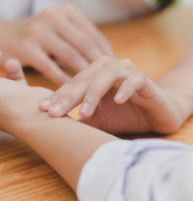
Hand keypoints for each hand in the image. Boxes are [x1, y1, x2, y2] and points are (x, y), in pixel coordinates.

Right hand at [0, 4, 113, 85]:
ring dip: (84, 75)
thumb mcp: (56, 27)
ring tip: (95, 90)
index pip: (93, 34)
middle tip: (110, 84)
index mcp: (65, 11)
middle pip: (85, 44)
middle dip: (100, 66)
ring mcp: (38, 31)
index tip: (116, 71)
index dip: (107, 54)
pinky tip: (71, 92)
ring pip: (70, 56)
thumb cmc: (34, 36)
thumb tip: (108, 59)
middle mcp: (53, 16)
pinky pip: (51, 67)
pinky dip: (63, 81)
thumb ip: (77, 37)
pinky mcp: (26, 47)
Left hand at [39, 56, 186, 133]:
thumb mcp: (97, 120)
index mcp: (93, 74)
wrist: (157, 114)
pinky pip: (133, 80)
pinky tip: (116, 101)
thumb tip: (51, 132)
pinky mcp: (145, 79)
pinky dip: (125, 89)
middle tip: (55, 113)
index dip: (57, 97)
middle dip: (68, 98)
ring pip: (105, 77)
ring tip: (83, 112)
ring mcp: (126, 71)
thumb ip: (78, 122)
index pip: (71, 85)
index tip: (42, 110)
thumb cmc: (123, 115)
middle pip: (84, 81)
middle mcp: (107, 67)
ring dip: (93, 95)